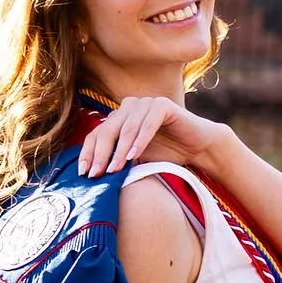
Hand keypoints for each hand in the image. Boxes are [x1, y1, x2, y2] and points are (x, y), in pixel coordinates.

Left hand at [75, 92, 229, 179]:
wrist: (197, 148)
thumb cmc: (165, 155)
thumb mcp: (134, 161)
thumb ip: (115, 162)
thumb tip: (90, 178)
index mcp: (118, 119)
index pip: (96, 134)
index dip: (88, 153)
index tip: (84, 174)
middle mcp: (128, 108)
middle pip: (107, 130)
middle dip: (100, 154)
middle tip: (97, 174)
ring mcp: (145, 103)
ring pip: (126, 127)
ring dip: (119, 149)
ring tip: (115, 169)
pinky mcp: (163, 104)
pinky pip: (148, 122)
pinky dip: (140, 139)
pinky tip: (134, 156)